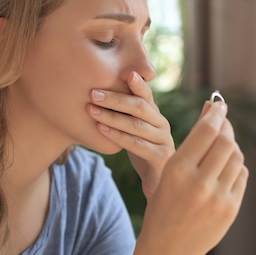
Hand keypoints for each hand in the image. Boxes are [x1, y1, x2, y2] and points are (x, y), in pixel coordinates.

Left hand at [87, 71, 174, 198]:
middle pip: (140, 107)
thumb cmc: (141, 151)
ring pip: (136, 125)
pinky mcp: (160, 158)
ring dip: (112, 116)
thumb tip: (96, 92)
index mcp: (155, 115)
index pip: (146, 95)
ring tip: (91, 110)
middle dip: (115, 98)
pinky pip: (137, 145)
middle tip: (93, 93)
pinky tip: (101, 130)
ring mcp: (164, 141)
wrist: (156, 182)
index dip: (138, 84)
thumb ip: (124, 113)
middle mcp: (162, 124)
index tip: (125, 73)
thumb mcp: (133, 130)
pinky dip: (118, 136)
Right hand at [139, 100, 248, 254]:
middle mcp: (199, 183)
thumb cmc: (164, 202)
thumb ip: (193, 142)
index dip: (217, 114)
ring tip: (223, 145)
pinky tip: (226, 167)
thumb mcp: (170, 171)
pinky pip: (241, 176)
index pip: (207, 131)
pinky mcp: (230, 210)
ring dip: (232, 146)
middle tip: (224, 122)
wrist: (168, 248)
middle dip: (227, 127)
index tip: (220, 105)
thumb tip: (213, 108)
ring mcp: (218, 198)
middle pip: (226, 142)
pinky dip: (236, 166)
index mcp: (177, 170)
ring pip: (237, 158)